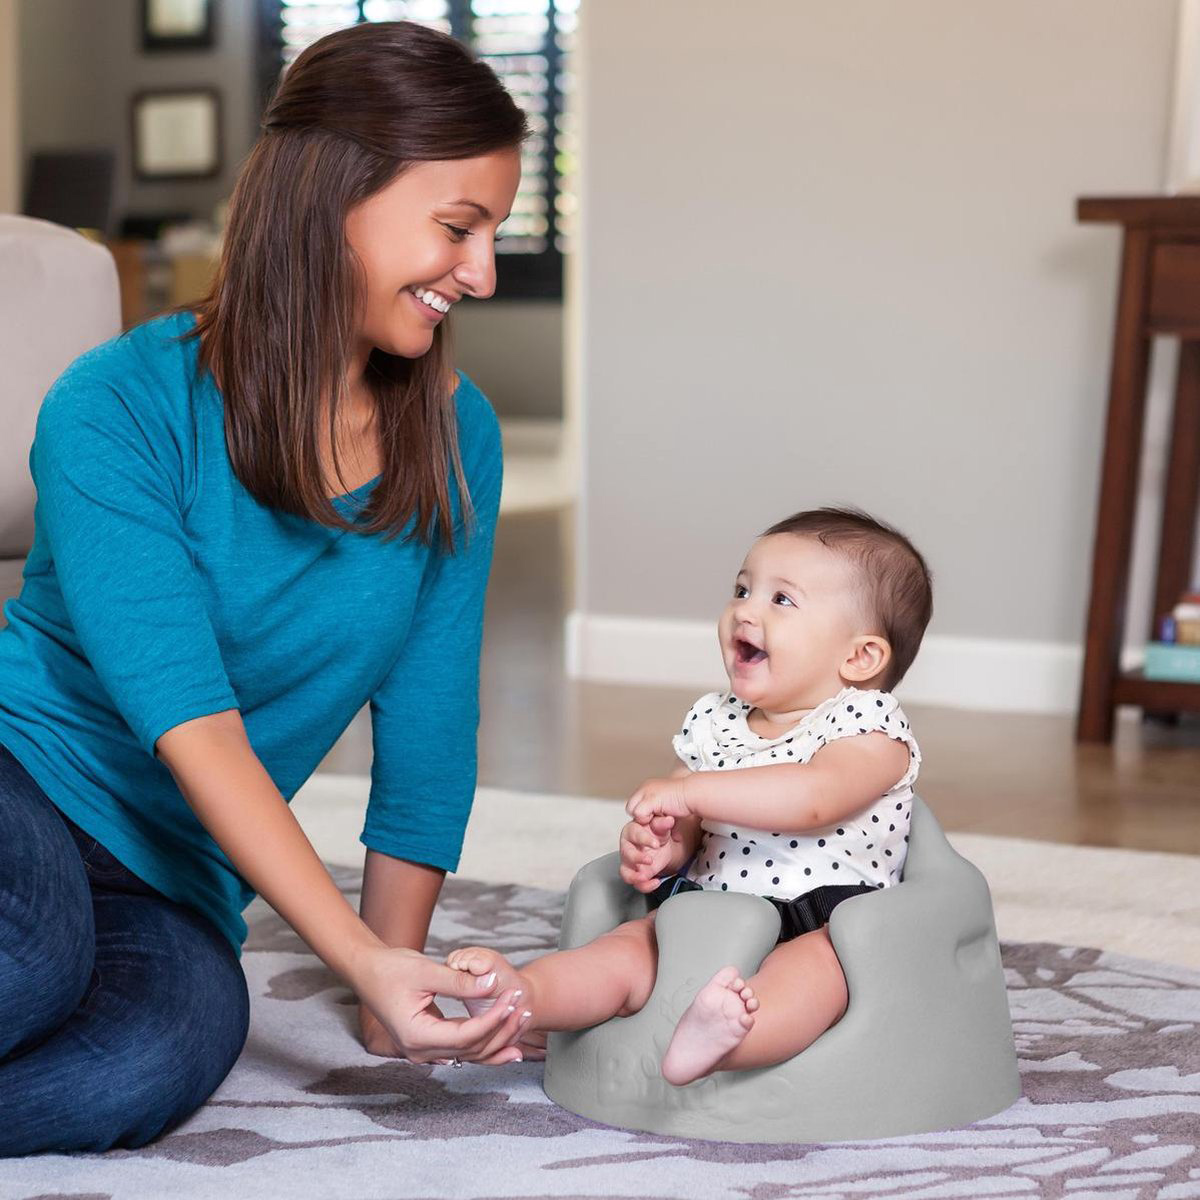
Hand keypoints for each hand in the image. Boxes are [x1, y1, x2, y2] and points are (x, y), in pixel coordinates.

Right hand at [353, 945, 528, 1065]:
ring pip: (468, 1052)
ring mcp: (422, 1050)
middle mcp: (419, 1051)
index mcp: (417, 1037)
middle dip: (501, 1029)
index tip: (513, 999)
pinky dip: (482, 1040)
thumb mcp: (427, 971)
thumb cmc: (392, 969)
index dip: (493, 1018)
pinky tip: (504, 1036)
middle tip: (525, 1008)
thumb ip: (460, 982)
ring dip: (496, 1038)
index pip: (466, 1035)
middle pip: (470, 1048)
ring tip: (523, 1023)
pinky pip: (460, 1047)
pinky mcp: (427, 1042)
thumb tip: (491, 984)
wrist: (368, 971)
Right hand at [619, 814, 684, 892]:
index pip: (634, 833)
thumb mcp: (661, 824)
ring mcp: (630, 861)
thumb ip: (662, 822)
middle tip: (649, 860)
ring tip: (645, 877)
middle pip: (626, 853)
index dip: (644, 839)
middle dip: (636, 858)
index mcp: (633, 830)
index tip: (656, 844)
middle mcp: (628, 846)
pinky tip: (656, 882)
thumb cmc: (656, 831)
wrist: (660, 843)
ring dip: (634, 876)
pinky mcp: (635, 873)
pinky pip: (635, 883)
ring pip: (625, 871)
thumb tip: (668, 820)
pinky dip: (644, 885)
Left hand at [625, 774, 692, 825]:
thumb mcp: (668, 806)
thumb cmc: (687, 800)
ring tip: (660, 818)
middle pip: (630, 807)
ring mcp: (646, 792)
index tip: (654, 818)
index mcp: (648, 787)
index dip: (643, 814)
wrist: (694, 793)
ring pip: (633, 811)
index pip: (634, 804)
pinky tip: (661, 816)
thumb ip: (661, 815)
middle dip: (641, 816)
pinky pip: (639, 815)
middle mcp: (645, 787)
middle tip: (656, 819)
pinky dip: (648, 820)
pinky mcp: (649, 799)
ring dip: (645, 819)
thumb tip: (666, 829)